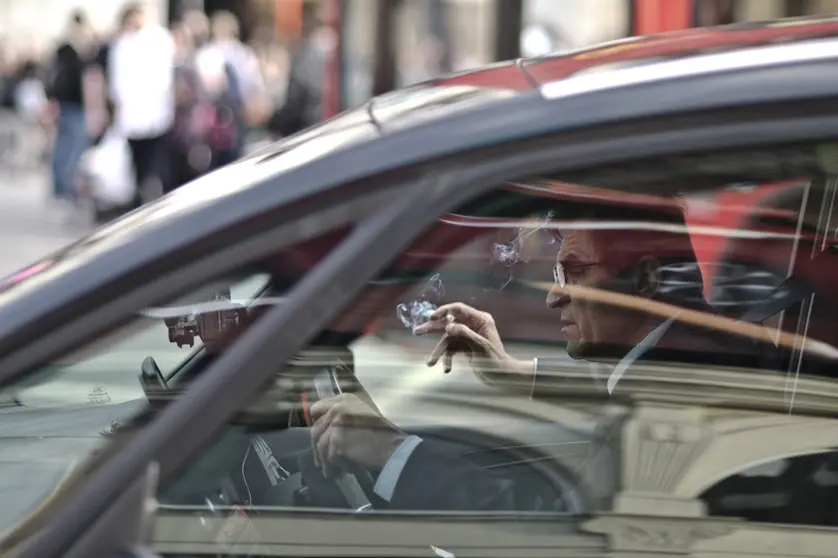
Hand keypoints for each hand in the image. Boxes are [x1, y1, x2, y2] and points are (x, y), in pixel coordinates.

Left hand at [310, 393, 405, 476]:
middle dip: (318, 447)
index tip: (319, 438)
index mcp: (345, 398)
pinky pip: (329, 457)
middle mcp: (338, 406)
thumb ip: (343, 417)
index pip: (317, 408)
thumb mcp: (362, 416)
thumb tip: (325, 433)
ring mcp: (336, 421)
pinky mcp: (336, 438)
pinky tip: (344, 471)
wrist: (393, 448)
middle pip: (316, 429)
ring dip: (325, 461)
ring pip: (321, 445)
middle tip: (320, 462)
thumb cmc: (383, 435)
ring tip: (331, 471)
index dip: (318, 424)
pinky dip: (335, 466)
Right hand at [413, 302, 530, 386]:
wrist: (502, 376)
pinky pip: (451, 350)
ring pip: (447, 340)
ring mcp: (467, 336)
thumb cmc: (496, 360)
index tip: (431, 318)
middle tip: (417, 331)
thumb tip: (448, 326)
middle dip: (433, 329)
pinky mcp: (464, 347)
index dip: (444, 311)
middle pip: (449, 323)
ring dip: (439, 351)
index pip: (458, 310)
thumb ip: (465, 334)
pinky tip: (447, 369)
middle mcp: (473, 325)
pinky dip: (447, 359)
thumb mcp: (481, 346)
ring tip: (430, 363)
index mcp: (480, 320)